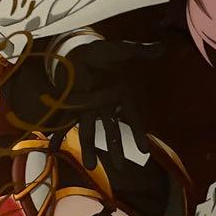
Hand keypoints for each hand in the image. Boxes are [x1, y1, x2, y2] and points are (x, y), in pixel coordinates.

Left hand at [50, 40, 162, 168]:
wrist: (79, 48)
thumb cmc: (101, 51)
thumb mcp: (120, 49)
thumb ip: (138, 50)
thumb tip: (162, 48)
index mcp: (119, 95)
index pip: (132, 118)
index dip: (137, 133)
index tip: (144, 151)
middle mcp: (104, 105)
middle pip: (111, 130)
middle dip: (115, 148)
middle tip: (121, 167)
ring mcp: (86, 107)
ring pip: (89, 130)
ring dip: (89, 147)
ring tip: (90, 166)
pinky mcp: (70, 104)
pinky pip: (64, 121)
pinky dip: (58, 134)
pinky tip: (53, 148)